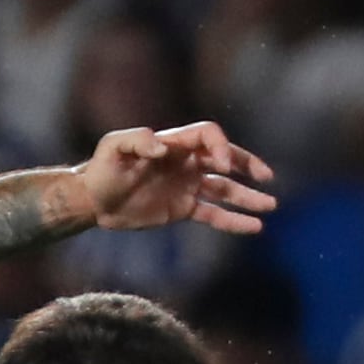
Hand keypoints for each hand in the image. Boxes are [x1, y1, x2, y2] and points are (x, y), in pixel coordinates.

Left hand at [67, 122, 278, 236]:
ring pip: (225, 189)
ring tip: (271, 205)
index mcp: (175, 144)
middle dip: (247, 165)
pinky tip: (254, 227)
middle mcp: (186, 162)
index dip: (221, 147)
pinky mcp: (183, 208)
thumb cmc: (101, 169)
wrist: (92, 201)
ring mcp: (187, 186)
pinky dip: (233, 220)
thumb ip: (137, 140)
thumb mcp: (113, 148)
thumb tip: (162, 148)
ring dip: (248, 197)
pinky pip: (214, 214)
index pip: (209, 136)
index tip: (222, 166)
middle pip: (226, 158)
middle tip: (266, 177)